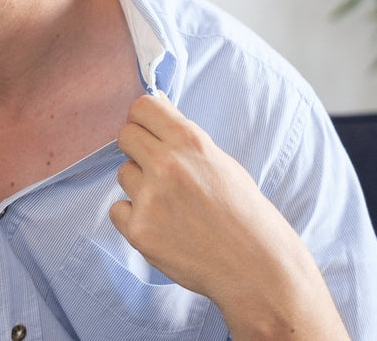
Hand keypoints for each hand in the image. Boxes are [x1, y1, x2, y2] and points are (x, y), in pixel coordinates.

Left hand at [110, 92, 348, 339]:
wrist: (258, 270)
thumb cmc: (247, 215)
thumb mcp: (223, 163)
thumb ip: (184, 138)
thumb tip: (156, 105)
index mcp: (191, 142)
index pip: (142, 107)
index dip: (144, 119)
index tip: (150, 131)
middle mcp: (167, 165)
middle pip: (125, 136)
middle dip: (138, 148)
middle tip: (158, 169)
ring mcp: (150, 198)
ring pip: (123, 174)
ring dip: (139, 185)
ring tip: (171, 205)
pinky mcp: (138, 230)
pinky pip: (118, 209)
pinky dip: (134, 217)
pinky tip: (163, 226)